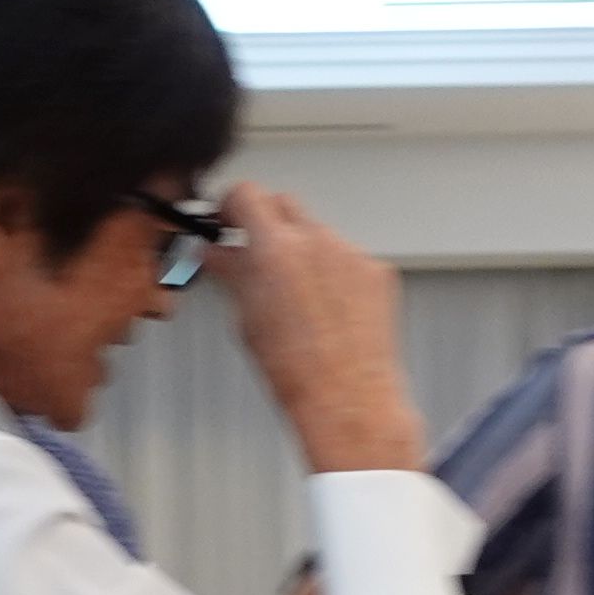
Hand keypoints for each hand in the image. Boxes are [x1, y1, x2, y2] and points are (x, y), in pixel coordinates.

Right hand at [210, 182, 417, 475]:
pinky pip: (348, 259)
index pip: (246, 195)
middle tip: (257, 254)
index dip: (231, 206)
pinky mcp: (377, 272)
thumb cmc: (297, 372)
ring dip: (303, 252)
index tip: (228, 221)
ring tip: (297, 300)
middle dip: (267, 223)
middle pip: (284, 205)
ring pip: (318, 234)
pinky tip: (329, 310)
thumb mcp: (247, 318)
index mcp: (276, 248)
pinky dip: (335, 275)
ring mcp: (351, 254)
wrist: (347, 400)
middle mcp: (316, 241)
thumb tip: (216, 255)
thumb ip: (231, 274)